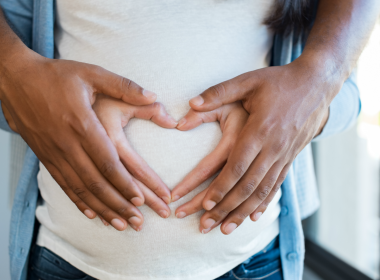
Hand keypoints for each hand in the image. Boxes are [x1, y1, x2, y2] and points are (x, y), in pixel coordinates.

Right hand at [0, 53, 166, 230]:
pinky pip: (64, 185)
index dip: (124, 183)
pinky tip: (93, 214)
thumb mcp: (92, 73)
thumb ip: (124, 86)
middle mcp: (67, 144)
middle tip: (138, 222)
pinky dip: (80, 202)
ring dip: (103, 209)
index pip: (107, 162)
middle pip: (96, 182)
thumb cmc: (56, 76)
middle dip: (119, 204)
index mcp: (82, 124)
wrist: (15, 79)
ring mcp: (54, 153)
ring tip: (122, 225)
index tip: (142, 199)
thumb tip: (154, 96)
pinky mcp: (45, 157)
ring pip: (81, 189)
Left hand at [186, 60, 330, 234]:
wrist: (317, 84)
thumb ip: (219, 92)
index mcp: (259, 130)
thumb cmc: (279, 82)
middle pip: (247, 186)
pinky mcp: (290, 158)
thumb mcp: (248, 81)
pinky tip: (253, 217)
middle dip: (225, 208)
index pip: (237, 166)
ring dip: (242, 212)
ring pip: (261, 192)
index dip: (221, 187)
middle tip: (205, 225)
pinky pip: (276, 186)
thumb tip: (190, 103)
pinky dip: (263, 204)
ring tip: (224, 229)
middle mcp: (273, 148)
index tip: (205, 204)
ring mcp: (284, 156)